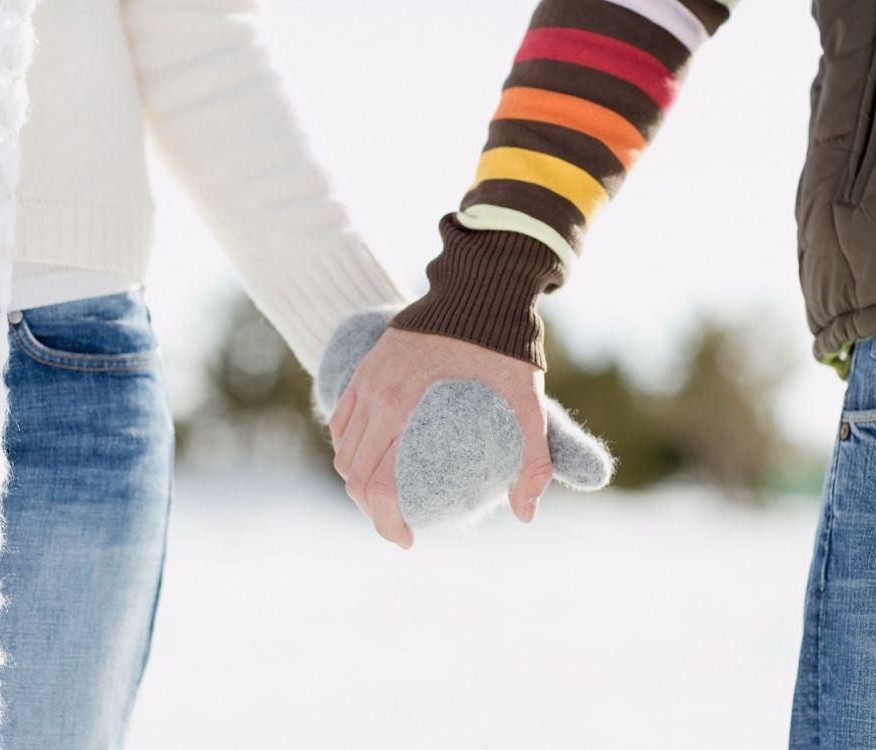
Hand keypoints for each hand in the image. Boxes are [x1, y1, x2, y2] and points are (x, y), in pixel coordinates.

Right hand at [328, 326, 553, 548]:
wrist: (482, 285)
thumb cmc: (507, 343)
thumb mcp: (529, 404)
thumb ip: (533, 460)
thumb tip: (525, 515)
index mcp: (402, 408)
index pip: (376, 484)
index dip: (386, 522)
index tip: (407, 540)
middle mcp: (374, 395)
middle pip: (351, 473)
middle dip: (370, 509)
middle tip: (400, 524)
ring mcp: (365, 378)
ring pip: (342, 447)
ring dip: (357, 480)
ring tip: (388, 496)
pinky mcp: (367, 364)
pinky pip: (343, 418)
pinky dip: (350, 447)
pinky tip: (374, 458)